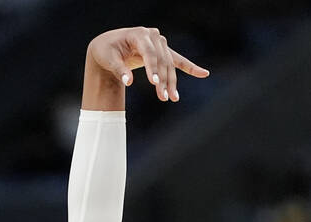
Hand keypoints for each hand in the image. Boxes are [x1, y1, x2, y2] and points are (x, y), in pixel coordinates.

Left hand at [87, 27, 208, 102]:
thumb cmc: (107, 51)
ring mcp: (160, 43)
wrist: (109, 46)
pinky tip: (203, 74)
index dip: (153, 69)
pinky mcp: (163, 52)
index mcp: (139, 34)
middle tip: (163, 98)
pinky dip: (190, 67)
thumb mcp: (109, 59)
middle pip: (162, 61)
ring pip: (169, 64)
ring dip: (172, 82)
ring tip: (173, 98)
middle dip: (163, 80)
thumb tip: (129, 82)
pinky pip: (178, 60)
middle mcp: (153, 36)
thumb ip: (119, 70)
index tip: (154, 84)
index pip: (150, 53)